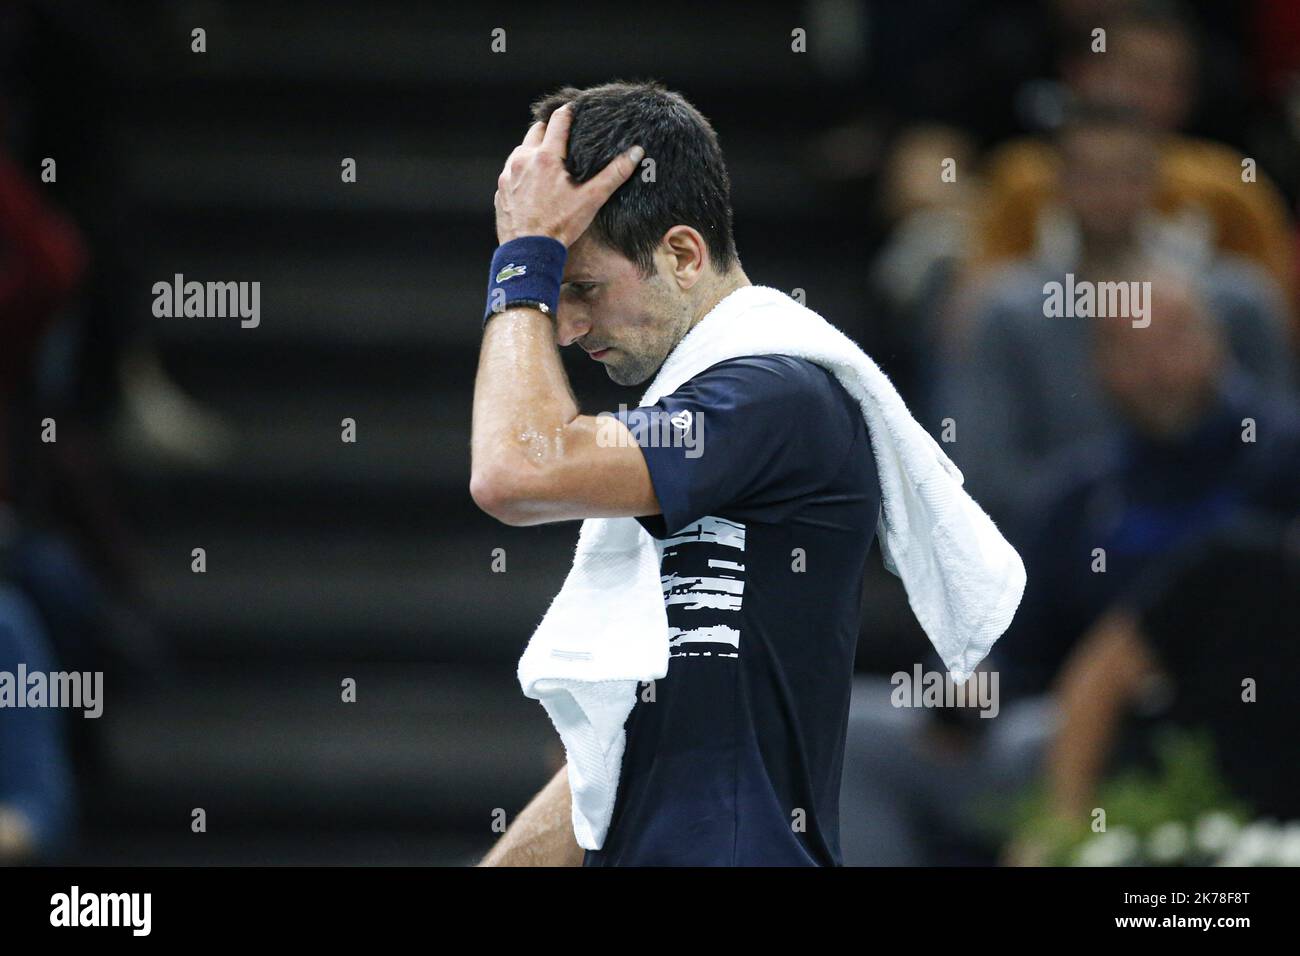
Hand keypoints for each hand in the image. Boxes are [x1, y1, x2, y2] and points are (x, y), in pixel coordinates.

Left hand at [494, 103, 642, 247]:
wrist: (528, 252)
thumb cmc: (560, 226)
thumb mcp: (591, 199)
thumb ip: (614, 174)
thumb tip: (636, 152)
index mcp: (546, 157)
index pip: (557, 121)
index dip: (568, 112)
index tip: (574, 109)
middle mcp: (523, 160)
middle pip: (535, 131)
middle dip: (548, 130)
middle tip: (562, 138)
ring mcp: (508, 174)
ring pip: (521, 151)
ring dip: (533, 151)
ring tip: (547, 162)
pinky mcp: (500, 190)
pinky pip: (510, 172)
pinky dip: (521, 171)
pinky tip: (532, 184)